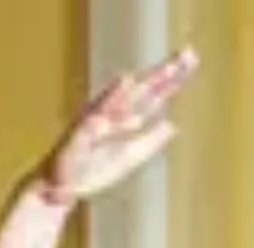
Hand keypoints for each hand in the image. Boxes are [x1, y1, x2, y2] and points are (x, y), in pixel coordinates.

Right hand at [35, 47, 196, 205]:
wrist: (62, 187)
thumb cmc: (92, 168)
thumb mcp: (129, 157)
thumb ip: (149, 141)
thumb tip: (172, 125)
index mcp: (122, 118)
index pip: (152, 96)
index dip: (171, 79)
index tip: (191, 59)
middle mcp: (110, 114)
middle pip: (141, 91)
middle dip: (162, 73)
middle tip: (186, 54)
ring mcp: (93, 123)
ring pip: (120, 100)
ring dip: (139, 85)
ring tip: (163, 70)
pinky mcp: (77, 138)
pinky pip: (91, 123)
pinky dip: (104, 108)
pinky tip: (119, 89)